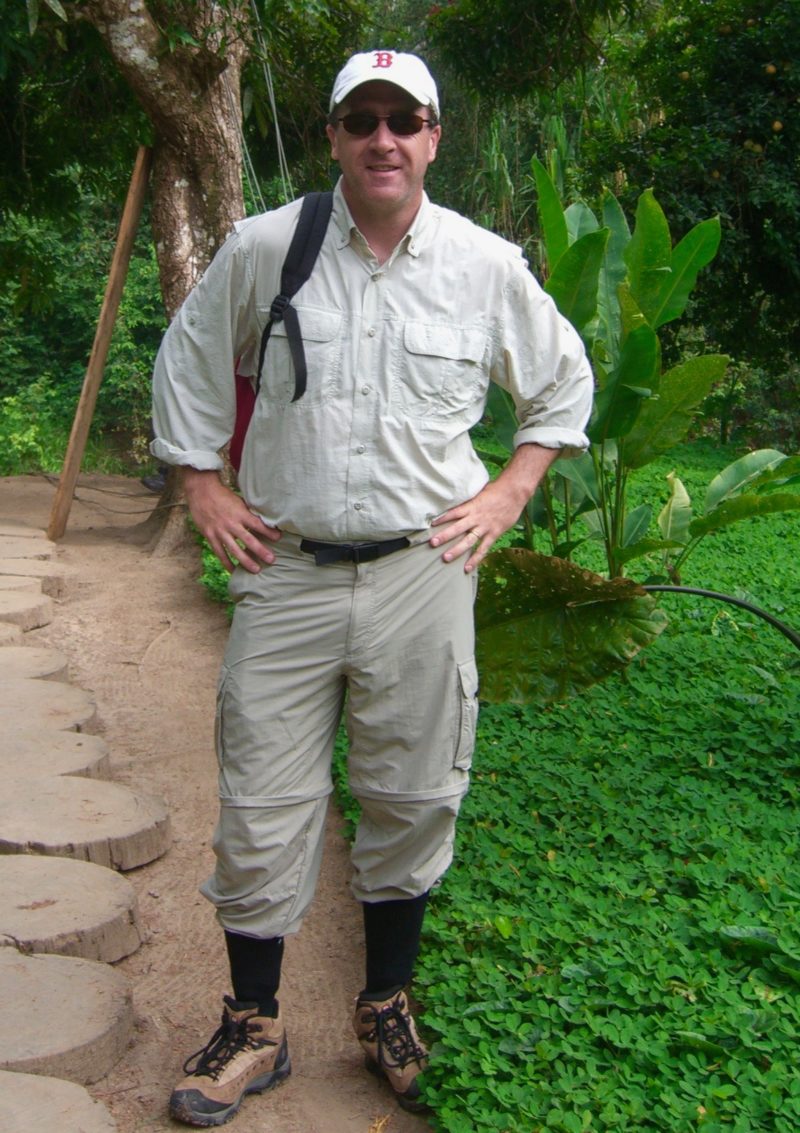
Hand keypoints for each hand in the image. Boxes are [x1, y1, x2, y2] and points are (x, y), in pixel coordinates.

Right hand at [182, 468, 279, 572]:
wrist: (201, 491)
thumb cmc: (223, 495)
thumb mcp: (239, 501)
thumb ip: (248, 513)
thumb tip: (264, 522)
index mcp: (240, 513)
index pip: (257, 524)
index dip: (268, 531)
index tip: (279, 538)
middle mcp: (231, 523)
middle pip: (248, 540)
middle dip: (260, 551)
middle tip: (271, 560)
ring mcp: (220, 531)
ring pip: (234, 549)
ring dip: (246, 561)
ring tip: (256, 570)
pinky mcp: (210, 536)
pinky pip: (220, 553)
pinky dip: (227, 563)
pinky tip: (234, 571)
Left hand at [429, 443, 559, 570]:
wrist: (514, 492)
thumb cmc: (496, 490)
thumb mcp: (479, 492)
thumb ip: (469, 500)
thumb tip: (457, 502)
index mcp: (471, 505)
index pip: (453, 512)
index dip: (442, 518)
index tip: (431, 524)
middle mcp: (476, 517)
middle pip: (458, 528)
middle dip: (444, 536)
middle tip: (432, 543)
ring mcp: (485, 527)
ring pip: (469, 540)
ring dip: (457, 550)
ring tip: (445, 558)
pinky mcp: (494, 533)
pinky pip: (483, 548)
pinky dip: (475, 559)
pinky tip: (467, 568)